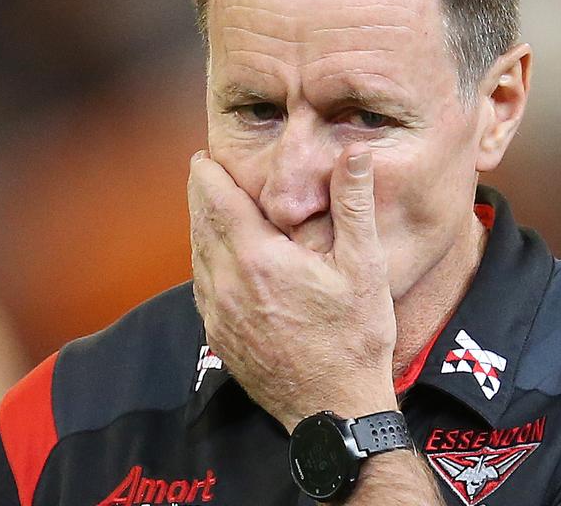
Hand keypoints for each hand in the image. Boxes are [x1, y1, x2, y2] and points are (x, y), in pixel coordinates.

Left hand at [188, 146, 397, 431]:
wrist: (334, 409)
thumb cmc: (355, 338)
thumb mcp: (364, 266)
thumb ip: (353, 203)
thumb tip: (354, 152)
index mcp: (258, 259)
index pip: (215, 199)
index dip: (208, 172)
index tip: (207, 154)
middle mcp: (227, 284)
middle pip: (200, 222)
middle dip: (202, 193)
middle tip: (207, 170)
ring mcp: (218, 313)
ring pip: (196, 254)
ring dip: (202, 226)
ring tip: (214, 206)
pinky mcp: (218, 335)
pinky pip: (202, 285)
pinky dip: (205, 260)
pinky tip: (222, 257)